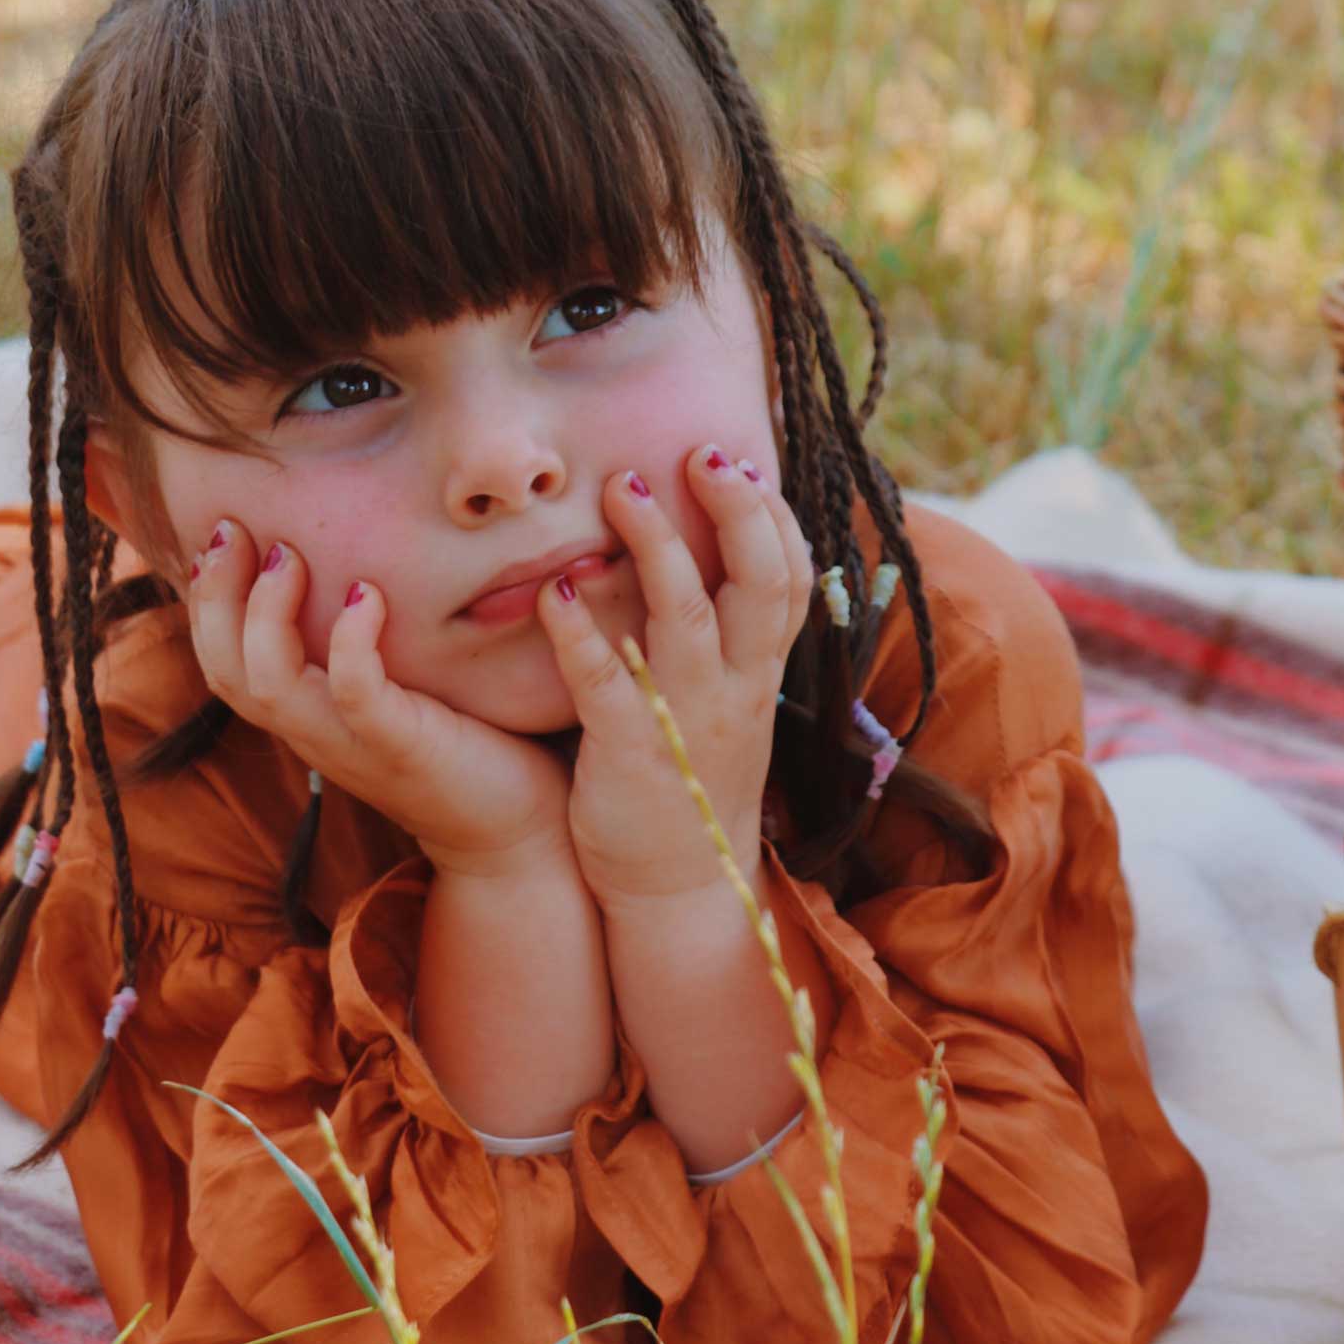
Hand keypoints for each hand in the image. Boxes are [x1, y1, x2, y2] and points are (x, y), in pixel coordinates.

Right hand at [187, 523, 574, 879]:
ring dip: (266, 613)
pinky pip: (354, 693)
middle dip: (215, 594)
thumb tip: (362, 562)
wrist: (517, 830)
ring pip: (270, 685)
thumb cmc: (467, 743)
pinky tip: (364, 592)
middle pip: (228, 672)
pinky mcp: (402, 747)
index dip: (207, 600)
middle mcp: (316, 734)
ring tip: (289, 554)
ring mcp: (354, 745)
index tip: (222, 533)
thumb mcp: (402, 686)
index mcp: (308, 717)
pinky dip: (350, 640)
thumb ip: (372, 643)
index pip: (225, 664)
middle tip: (231, 525)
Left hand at [540, 449, 813, 911]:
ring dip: (656, 546)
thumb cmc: (692, 780)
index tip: (742, 458)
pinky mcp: (629, 751)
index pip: (790, 577)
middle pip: (760, 581)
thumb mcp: (731, 703)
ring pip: (686, 617)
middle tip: (701, 453)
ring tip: (622, 486)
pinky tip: (553, 592)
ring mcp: (685, 717)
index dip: (773, 515)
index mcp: (758, 671)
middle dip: (736, 509)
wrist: (680, 891)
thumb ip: (728, 636)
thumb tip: (716, 556)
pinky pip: (606, 682)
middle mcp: (734, 686)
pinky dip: (580, 634)